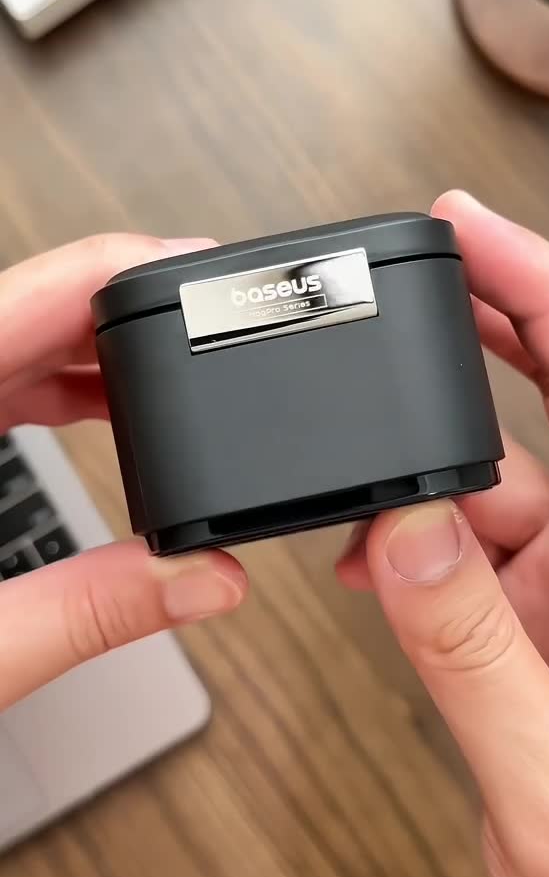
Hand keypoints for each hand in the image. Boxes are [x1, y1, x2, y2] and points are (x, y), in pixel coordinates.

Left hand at [0, 234, 246, 711]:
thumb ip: (89, 612)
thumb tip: (200, 579)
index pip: (14, 301)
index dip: (108, 268)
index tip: (186, 265)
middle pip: (18, 309)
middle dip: (113, 314)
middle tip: (200, 329)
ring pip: (5, 341)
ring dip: (86, 354)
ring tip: (165, 382)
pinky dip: (51, 385)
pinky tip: (97, 408)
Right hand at [337, 192, 548, 876]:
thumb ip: (472, 656)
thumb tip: (406, 535)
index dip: (544, 294)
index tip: (475, 232)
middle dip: (486, 339)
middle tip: (418, 285)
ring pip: (507, 493)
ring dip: (433, 483)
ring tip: (371, 489)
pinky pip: (482, 559)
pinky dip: (425, 553)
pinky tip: (382, 565)